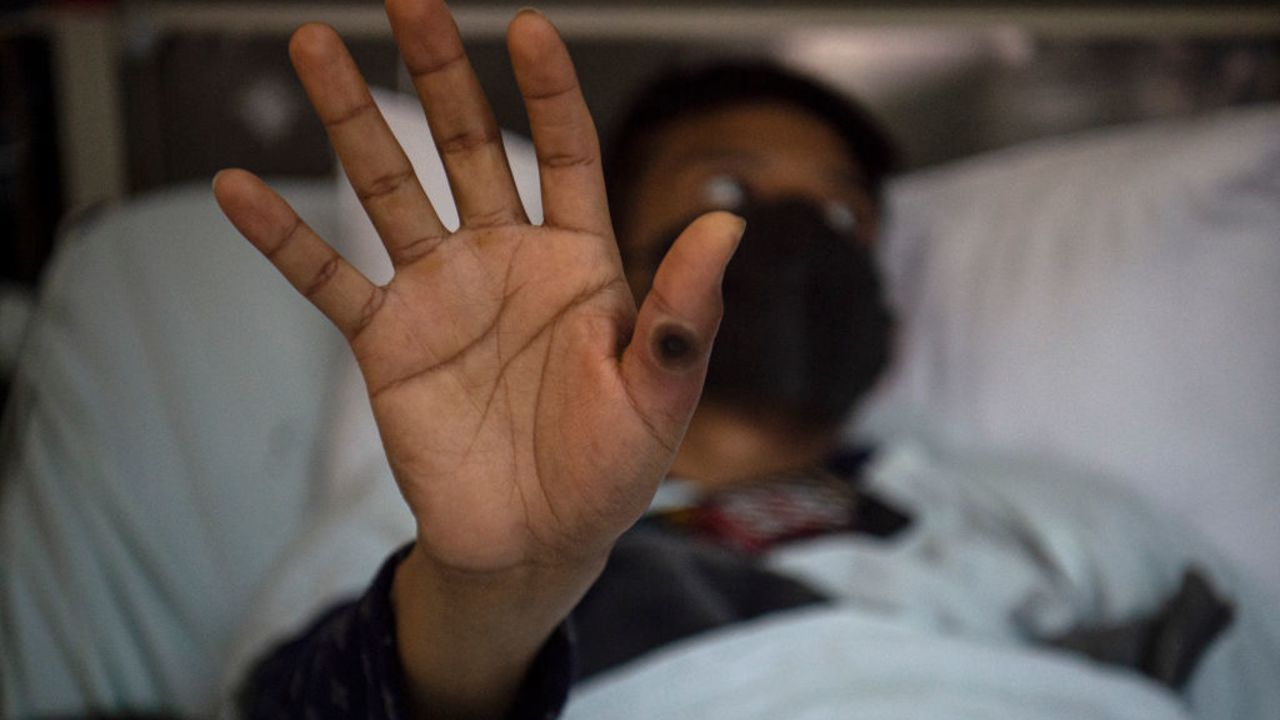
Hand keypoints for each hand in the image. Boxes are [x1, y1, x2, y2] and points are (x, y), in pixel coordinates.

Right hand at [214, 1, 740, 714]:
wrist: (537, 544)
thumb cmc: (609, 472)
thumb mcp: (660, 395)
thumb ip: (683, 313)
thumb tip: (729, 223)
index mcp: (579, 264)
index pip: (564, 154)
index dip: (548, 92)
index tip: (528, 26)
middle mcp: (505, 261)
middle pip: (467, 148)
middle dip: (441, 74)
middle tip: (408, 0)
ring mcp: (441, 296)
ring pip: (390, 191)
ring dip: (353, 122)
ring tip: (315, 46)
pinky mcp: (387, 343)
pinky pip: (328, 279)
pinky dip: (283, 238)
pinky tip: (237, 187)